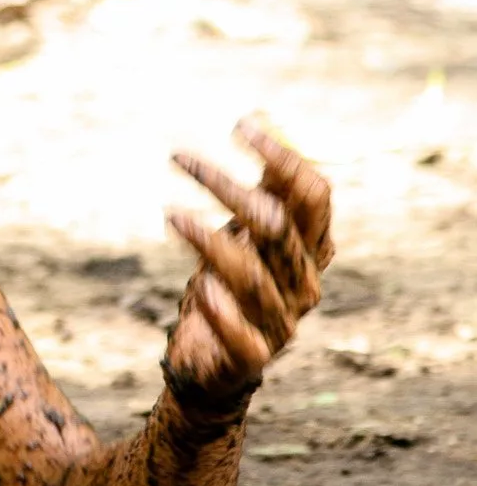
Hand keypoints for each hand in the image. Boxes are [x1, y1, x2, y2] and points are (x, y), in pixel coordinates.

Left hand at [163, 116, 334, 407]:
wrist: (210, 367)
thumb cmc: (228, 286)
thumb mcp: (246, 232)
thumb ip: (263, 186)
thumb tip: (261, 119)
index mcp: (309, 249)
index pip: (313, 195)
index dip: (283, 158)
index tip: (240, 126)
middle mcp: (303, 283)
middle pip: (277, 225)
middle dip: (229, 187)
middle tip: (181, 157)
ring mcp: (280, 322)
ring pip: (253, 274)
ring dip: (211, 240)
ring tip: (172, 215)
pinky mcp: (250, 357)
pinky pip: (243, 335)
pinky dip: (221, 309)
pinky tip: (199, 288)